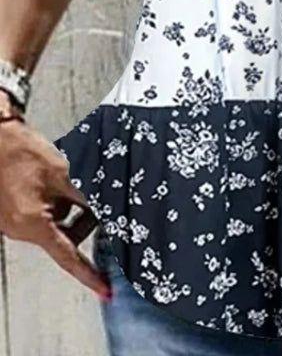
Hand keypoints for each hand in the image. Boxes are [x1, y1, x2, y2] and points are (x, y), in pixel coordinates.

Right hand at [0, 90, 109, 299]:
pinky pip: (43, 214)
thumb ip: (85, 198)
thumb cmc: (22, 153)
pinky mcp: (12, 210)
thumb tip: (107, 212)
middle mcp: (20, 229)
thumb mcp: (64, 175)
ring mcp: (13, 221)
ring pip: (55, 223)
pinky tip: (57, 180)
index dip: (88, 274)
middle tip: (93, 199)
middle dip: (83, 222)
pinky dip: (56, 202)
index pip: (68, 257)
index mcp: (32, 225)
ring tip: (69, 181)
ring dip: (69, 208)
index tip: (105, 289)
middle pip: (64, 237)